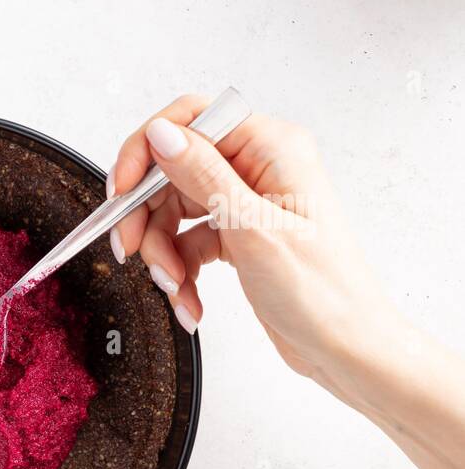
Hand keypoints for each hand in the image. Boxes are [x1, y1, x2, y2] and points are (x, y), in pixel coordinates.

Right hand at [108, 94, 394, 399]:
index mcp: (272, 149)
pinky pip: (187, 242)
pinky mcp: (238, 234)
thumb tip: (162, 135)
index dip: (146, 152)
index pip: (191, 121)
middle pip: (173, 171)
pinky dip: (180, 272)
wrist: (346, 347)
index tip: (121, 191)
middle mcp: (258, 169)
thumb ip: (203, 176)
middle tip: (131, 248)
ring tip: (174, 286)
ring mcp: (246, 202)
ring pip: (174, 211)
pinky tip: (188, 299)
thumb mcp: (253, 229)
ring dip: (163, 253)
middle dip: (148, 217)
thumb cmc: (323, 292)